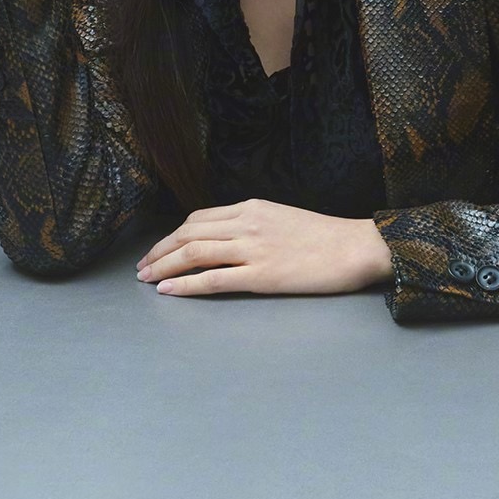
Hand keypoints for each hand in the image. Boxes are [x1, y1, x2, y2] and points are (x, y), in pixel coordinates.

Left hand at [135, 200, 392, 297]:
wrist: (355, 247)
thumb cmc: (325, 237)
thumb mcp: (282, 218)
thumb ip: (254, 224)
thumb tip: (227, 238)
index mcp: (252, 208)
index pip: (198, 219)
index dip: (172, 236)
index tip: (158, 250)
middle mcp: (247, 224)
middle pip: (188, 234)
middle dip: (159, 251)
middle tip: (143, 268)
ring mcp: (253, 249)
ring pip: (194, 253)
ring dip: (164, 266)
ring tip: (147, 280)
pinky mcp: (262, 276)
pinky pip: (214, 279)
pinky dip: (187, 284)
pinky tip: (169, 290)